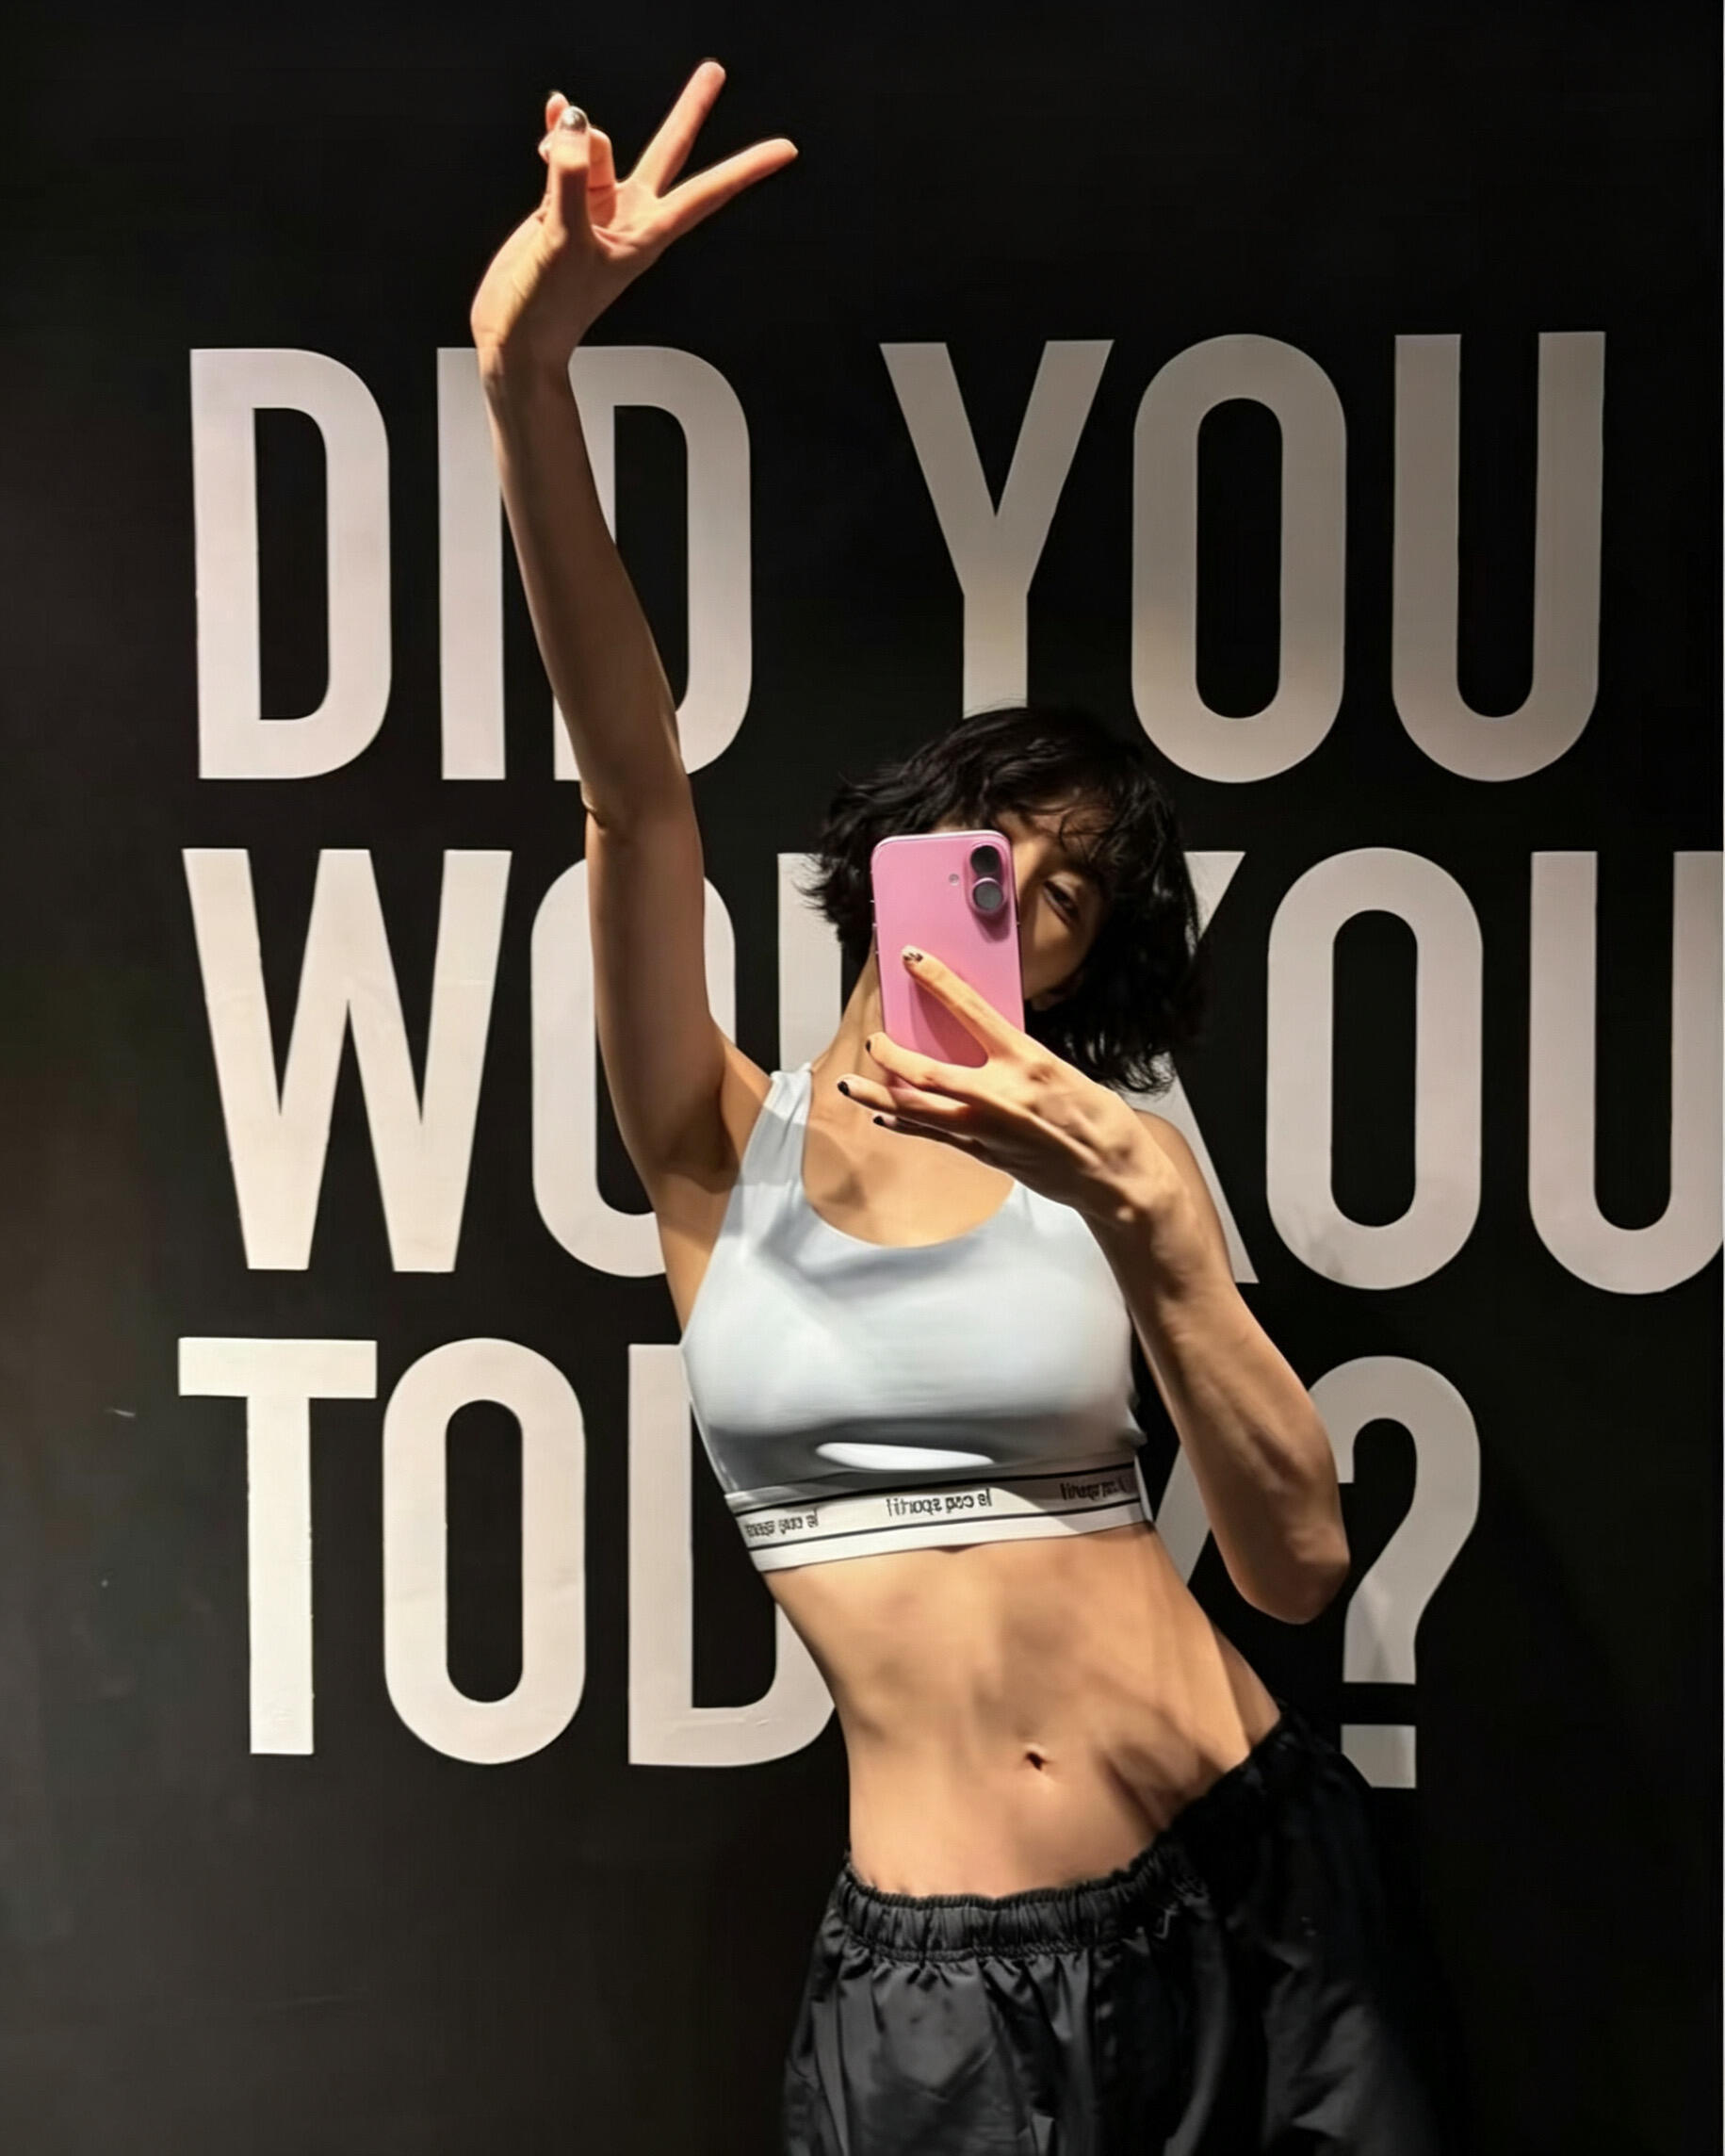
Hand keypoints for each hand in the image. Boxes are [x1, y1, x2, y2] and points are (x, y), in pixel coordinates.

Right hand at [469, 62, 796, 375]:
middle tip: (715, 72)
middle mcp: (627, 215)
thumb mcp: (565, 241)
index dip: (746, 169)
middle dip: (689, 110)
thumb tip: (575, 126)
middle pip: (667, 151)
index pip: (707, 192)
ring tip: (549, 149)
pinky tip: (552, 115)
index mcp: (646, 234)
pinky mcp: (563, 203)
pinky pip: (567, 153)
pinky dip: (557, 132)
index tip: (785, 151)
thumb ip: (572, 178)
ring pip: (597, 146)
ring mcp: (596, 206)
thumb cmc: (549, 311)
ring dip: (573, 135)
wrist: (516, 334)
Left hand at [838, 948, 1187, 1227]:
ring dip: (879, 1097)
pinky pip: (934, 1136)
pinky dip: (905, 1124)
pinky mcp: (984, 1155)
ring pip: (917, 1111)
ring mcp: (987, 1130)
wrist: (1112, 1176)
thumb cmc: (1098, 1120)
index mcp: (1027, 1062)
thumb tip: (983, 1042)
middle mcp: (1000, 1095)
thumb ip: (1018, 1058)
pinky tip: (885, 1117)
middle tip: (873, 1042)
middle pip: (925, 1073)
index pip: (971, 1012)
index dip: (938, 982)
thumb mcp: (1062, 1071)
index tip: (913, 960)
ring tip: (851, 1086)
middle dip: (890, 1055)